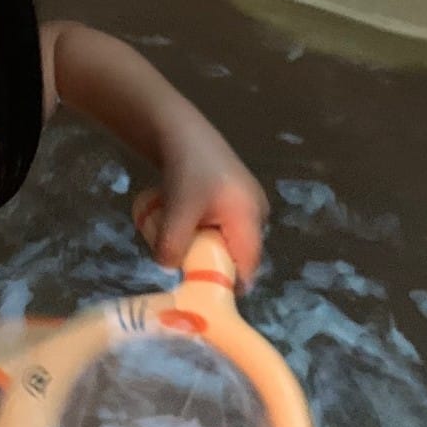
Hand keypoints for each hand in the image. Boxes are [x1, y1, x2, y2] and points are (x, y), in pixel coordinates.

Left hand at [133, 137, 267, 285]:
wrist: (181, 131)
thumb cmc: (186, 167)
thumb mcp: (178, 208)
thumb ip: (173, 244)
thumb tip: (168, 271)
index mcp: (251, 217)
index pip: (248, 269)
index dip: (225, 286)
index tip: (196, 294)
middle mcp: (257, 215)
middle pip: (236, 258)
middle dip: (209, 268)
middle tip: (180, 270)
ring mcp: (247, 209)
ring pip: (226, 246)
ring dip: (202, 250)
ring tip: (177, 245)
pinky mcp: (233, 203)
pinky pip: (220, 232)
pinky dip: (201, 236)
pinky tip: (182, 228)